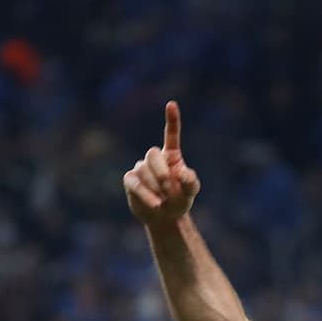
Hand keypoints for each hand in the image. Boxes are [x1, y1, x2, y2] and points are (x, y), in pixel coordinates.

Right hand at [124, 101, 200, 225]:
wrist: (165, 216)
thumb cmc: (180, 199)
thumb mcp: (191, 192)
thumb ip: (191, 181)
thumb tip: (182, 173)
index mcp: (172, 156)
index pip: (171, 134)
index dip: (172, 120)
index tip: (172, 104)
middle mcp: (155, 158)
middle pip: (152, 153)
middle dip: (162, 172)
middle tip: (170, 189)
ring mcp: (141, 168)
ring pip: (143, 171)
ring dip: (156, 188)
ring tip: (164, 201)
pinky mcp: (130, 180)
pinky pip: (135, 183)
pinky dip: (145, 194)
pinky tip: (156, 204)